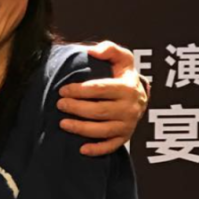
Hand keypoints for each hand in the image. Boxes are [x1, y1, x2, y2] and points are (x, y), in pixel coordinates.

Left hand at [57, 41, 148, 156]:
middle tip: (60, 104)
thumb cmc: (124, 75)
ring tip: (62, 123)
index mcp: (127, 87)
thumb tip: (92, 51)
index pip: (101, 89)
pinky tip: (81, 149)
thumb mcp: (122, 58)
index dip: (80, 90)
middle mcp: (130, 108)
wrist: (139, 96)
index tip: (63, 90)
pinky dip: (97, 150)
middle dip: (76, 108)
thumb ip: (109, 49)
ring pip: (102, 130)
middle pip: (99, 111)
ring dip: (81, 128)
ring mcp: (128, 125)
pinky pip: (111, 147)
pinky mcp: (125, 137)